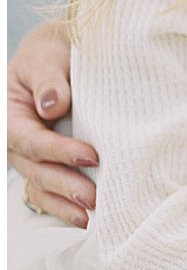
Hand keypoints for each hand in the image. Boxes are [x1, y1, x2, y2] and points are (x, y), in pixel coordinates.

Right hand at [8, 21, 97, 227]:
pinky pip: (46, 191)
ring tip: (91, 215)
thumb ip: (50, 79)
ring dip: (63, 203)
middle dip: (64, 184)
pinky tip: (85, 219)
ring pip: (39, 185)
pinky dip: (62, 206)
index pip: (29, 139)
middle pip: (34, 168)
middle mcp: (14, 138)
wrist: (62, 51)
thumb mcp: (48, 54)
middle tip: (94, 196)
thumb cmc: (54, 50)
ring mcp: (29, 154)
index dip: (58, 150)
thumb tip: (52, 105)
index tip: (90, 155)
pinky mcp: (46, 162)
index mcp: (9, 112)